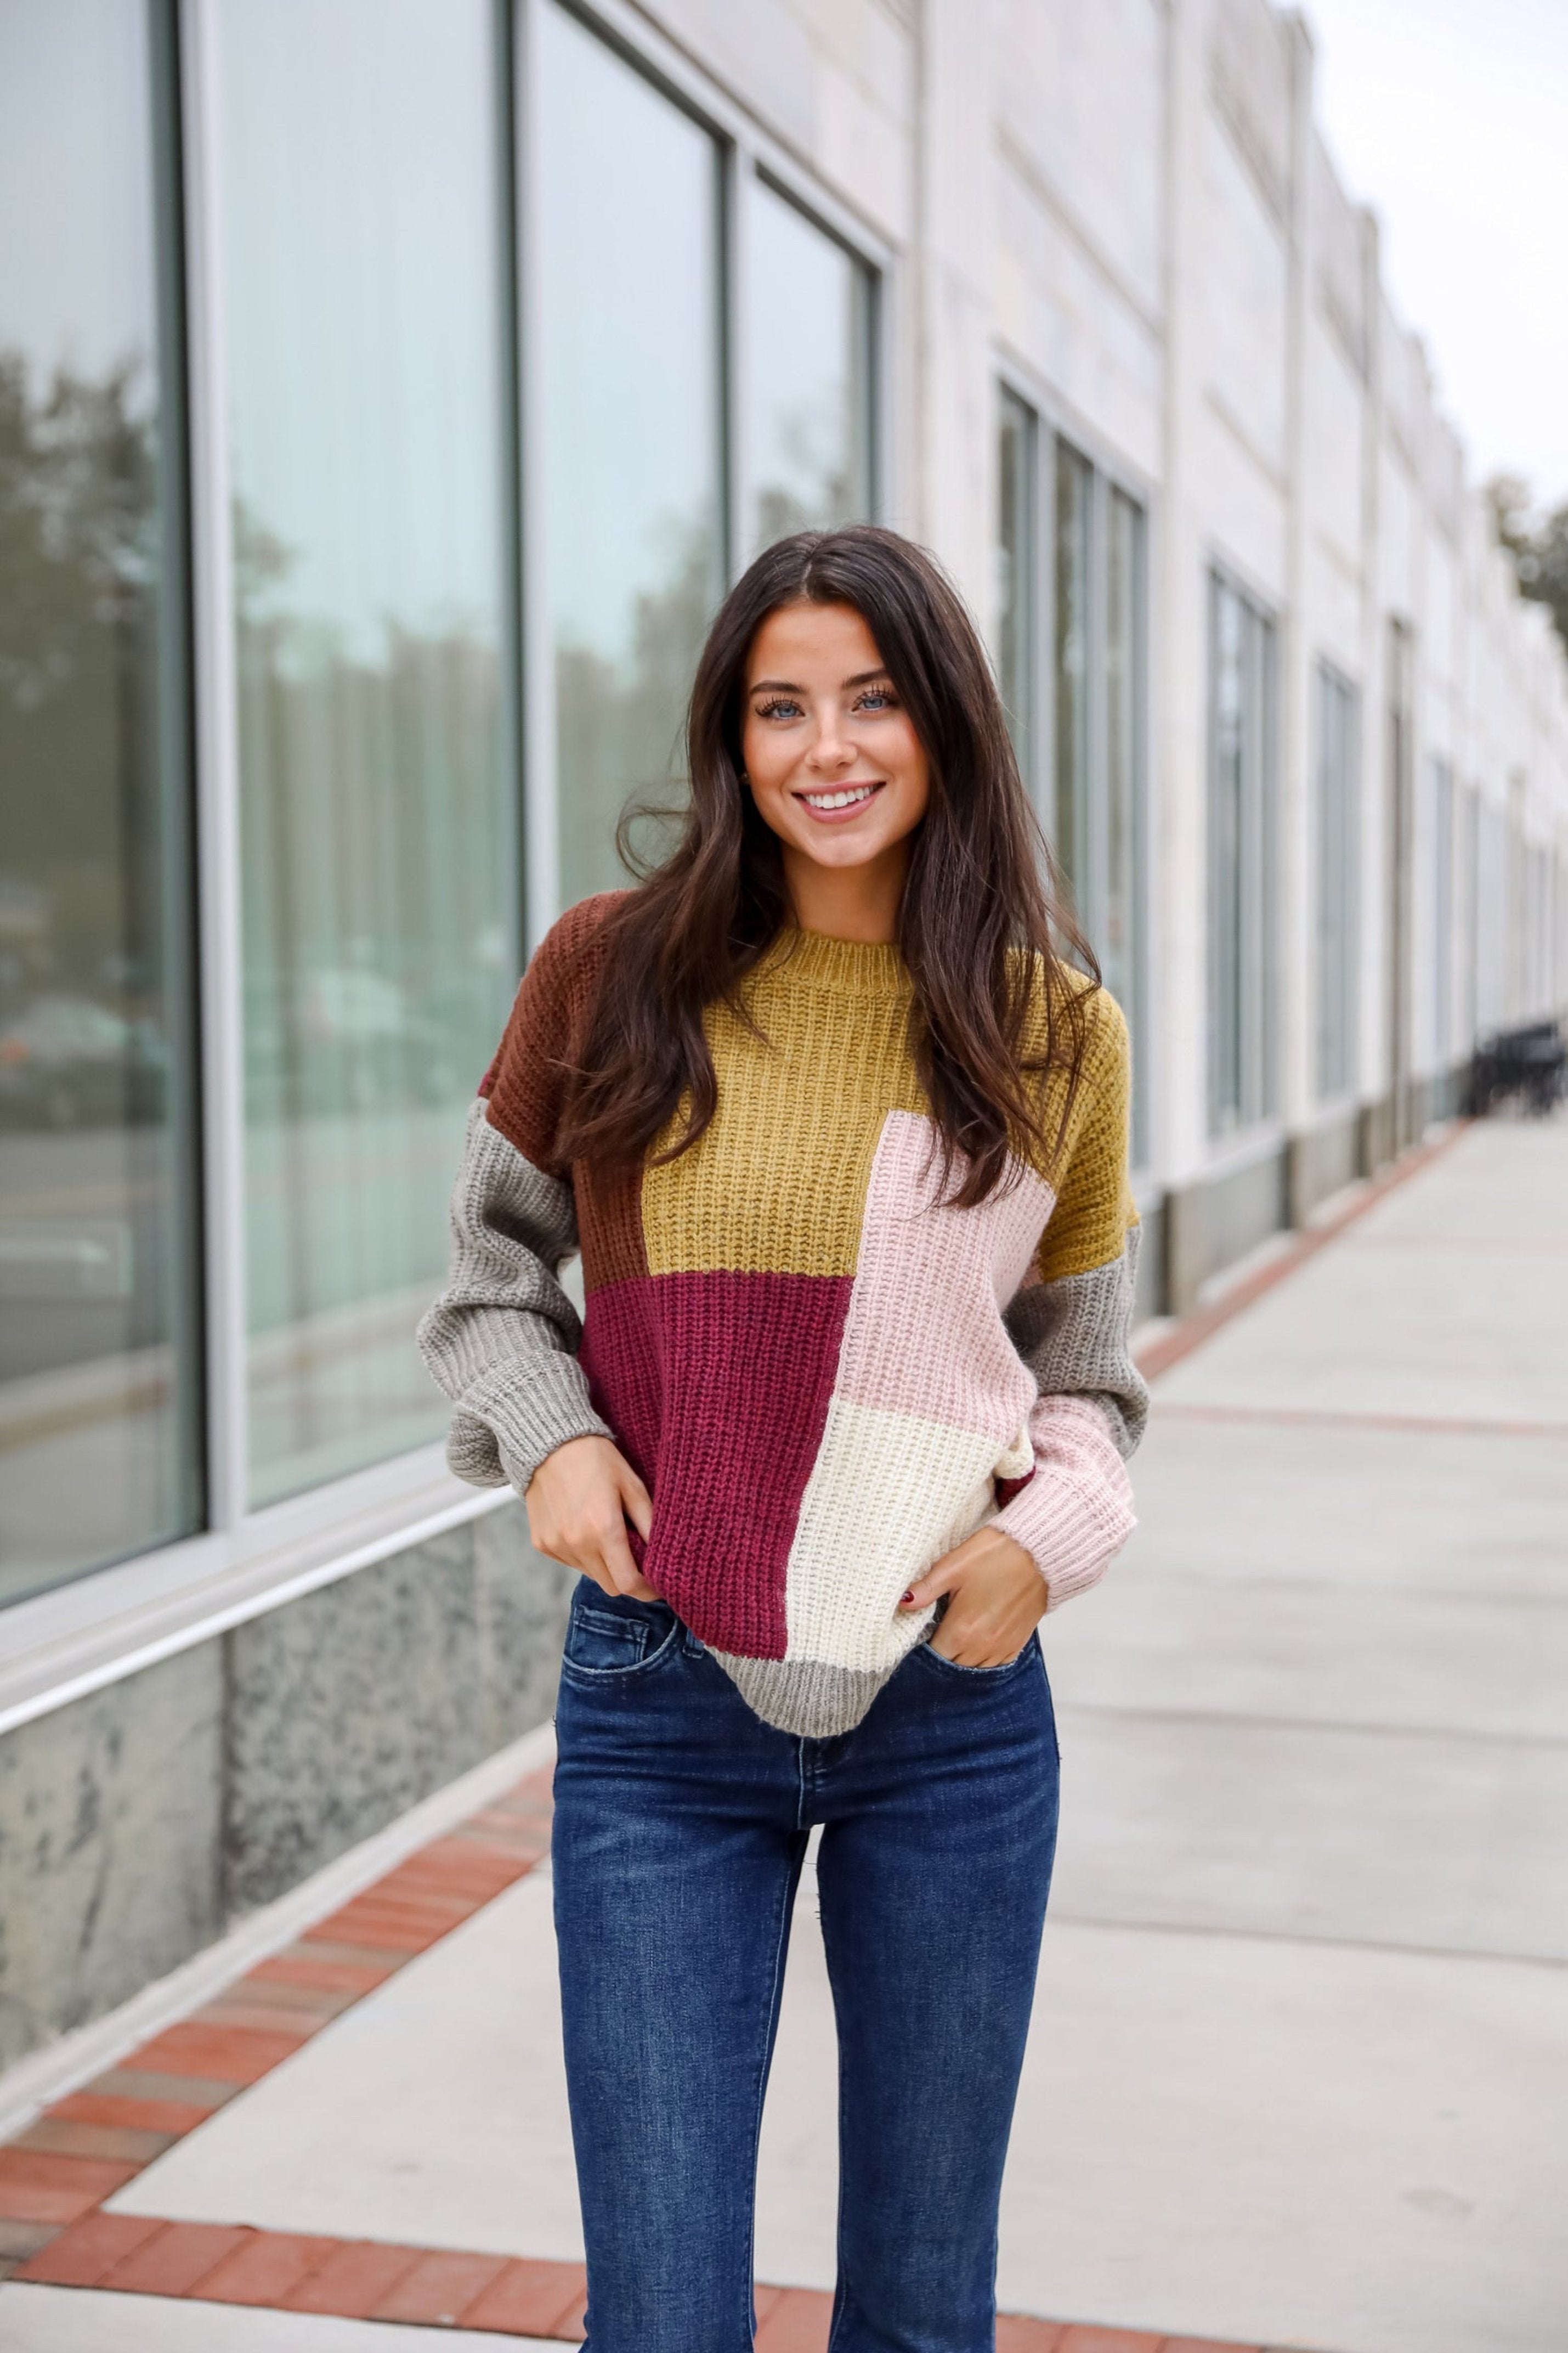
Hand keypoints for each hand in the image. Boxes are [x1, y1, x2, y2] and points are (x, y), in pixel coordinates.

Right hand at [524, 1435, 657, 1599]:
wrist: (550, 1443)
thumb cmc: (597, 1459)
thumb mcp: (632, 1485)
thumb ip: (649, 1523)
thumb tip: (664, 1555)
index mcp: (603, 1529)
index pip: (628, 1584)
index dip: (647, 1591)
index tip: (657, 1586)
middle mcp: (576, 1543)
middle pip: (610, 1585)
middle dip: (627, 1579)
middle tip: (637, 1559)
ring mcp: (555, 1545)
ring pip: (590, 1574)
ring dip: (605, 1566)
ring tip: (608, 1535)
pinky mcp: (541, 1543)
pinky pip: (570, 1562)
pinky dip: (583, 1555)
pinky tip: (585, 1528)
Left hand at [898, 1525, 1045, 1665]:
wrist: (1038, 1553)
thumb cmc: (994, 1556)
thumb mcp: (952, 1567)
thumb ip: (925, 1589)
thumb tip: (902, 1602)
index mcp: (961, 1631)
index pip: (933, 1657)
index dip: (922, 1650)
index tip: (918, 1638)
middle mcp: (981, 1647)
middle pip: (952, 1667)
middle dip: (941, 1655)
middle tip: (934, 1636)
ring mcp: (1001, 1648)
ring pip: (973, 1670)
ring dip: (961, 1660)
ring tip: (955, 1639)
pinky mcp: (1016, 1645)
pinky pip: (994, 1665)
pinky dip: (982, 1659)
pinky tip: (976, 1642)